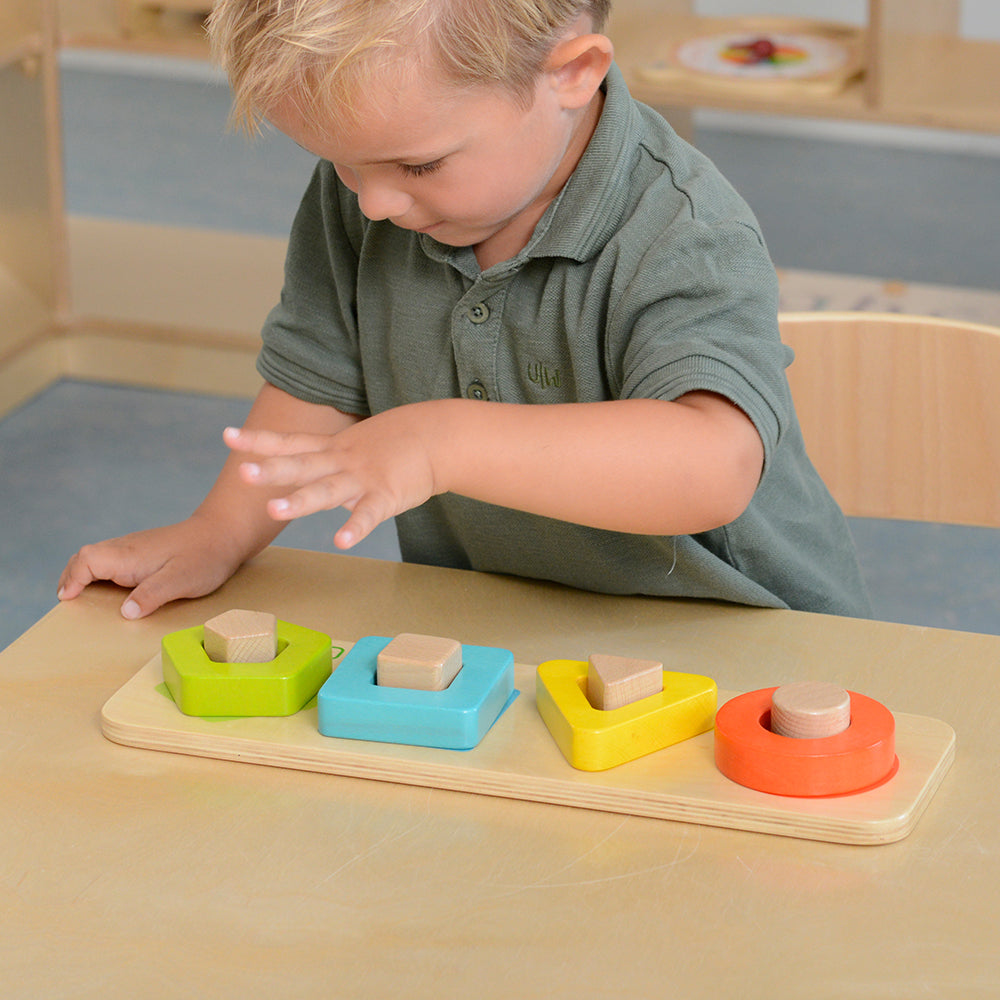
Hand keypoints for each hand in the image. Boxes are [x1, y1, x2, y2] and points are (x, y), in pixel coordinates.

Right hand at [57, 518, 248, 619]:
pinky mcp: (145, 551)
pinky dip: (101, 573)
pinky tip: (110, 588)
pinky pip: (113, 560)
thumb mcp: (180, 580)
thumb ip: (152, 595)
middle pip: (86, 557)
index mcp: (130, 555)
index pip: (87, 560)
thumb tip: (125, 612)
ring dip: (84, 575)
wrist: (224, 533)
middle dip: (71, 577)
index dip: (72, 578)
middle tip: (67, 600)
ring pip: (98, 557)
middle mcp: (127, 548)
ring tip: (80, 597)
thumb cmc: (204, 557)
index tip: (67, 598)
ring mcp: (136, 548)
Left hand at [224, 403, 444, 548]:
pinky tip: (341, 541)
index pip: (290, 442)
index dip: (259, 441)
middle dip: (271, 469)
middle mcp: (341, 461)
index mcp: (333, 449)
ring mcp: (362, 478)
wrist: (439, 437)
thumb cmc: (399, 443)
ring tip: (274, 509)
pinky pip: (368, 514)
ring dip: (300, 500)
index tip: (226, 436)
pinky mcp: (386, 495)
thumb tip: (312, 484)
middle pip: (302, 465)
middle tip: (242, 473)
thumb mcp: (357, 447)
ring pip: (327, 489)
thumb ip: (331, 466)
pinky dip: (355, 527)